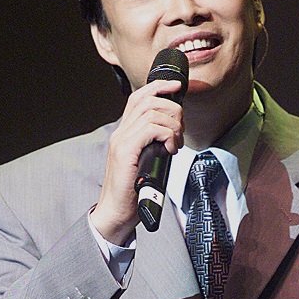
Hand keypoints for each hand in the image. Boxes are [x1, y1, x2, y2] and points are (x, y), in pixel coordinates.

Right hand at [91, 78, 183, 244]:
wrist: (117, 212)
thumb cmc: (134, 191)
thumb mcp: (147, 161)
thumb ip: (155, 145)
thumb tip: (174, 135)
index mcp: (124, 132)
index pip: (139, 97)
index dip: (159, 86)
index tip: (178, 86)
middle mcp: (120, 132)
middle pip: (149, 100)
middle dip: (173, 110)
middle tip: (181, 131)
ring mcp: (121, 141)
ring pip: (152, 113)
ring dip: (173, 125)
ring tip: (176, 144)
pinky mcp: (126, 151)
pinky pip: (151, 129)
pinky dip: (167, 135)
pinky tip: (170, 149)